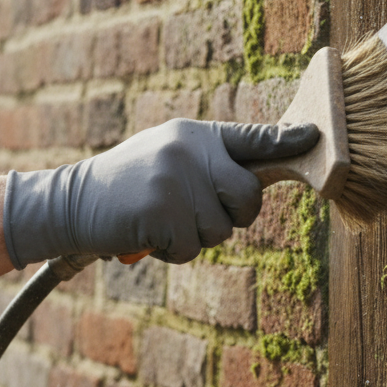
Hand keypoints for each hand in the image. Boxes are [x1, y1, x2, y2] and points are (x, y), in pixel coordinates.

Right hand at [3, 119, 318, 265]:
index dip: (287, 141)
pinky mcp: (161, 211)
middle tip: (198, 214)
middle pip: (248, 195)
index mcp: (195, 135)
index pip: (251, 137)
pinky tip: (147, 234)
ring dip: (195, 238)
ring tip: (161, 221)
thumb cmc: (127, 185)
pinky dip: (172, 252)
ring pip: (221, 230)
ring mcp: (175, 180)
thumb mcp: (168, 158)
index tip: (316, 136)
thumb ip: (209, 163)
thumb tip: (254, 184)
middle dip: (234, 215)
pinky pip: (191, 248)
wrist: (71, 202)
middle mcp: (189, 151)